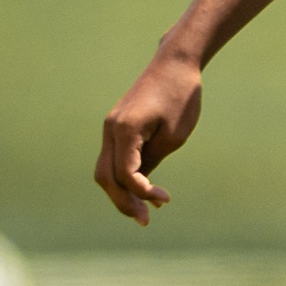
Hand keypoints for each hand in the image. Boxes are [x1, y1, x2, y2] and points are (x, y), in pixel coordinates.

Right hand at [93, 51, 206, 225]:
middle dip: (123, 201)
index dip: (142, 193)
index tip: (165, 199)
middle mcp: (111, 129)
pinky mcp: (117, 126)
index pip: (124, 174)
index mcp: (126, 129)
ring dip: (120, 192)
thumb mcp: (173, 136)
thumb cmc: (181, 97)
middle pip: (105, 176)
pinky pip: (113, 158)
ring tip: (143, 212)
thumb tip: (138, 186)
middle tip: (145, 221)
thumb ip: (152, 161)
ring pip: (104, 169)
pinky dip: (124, 176)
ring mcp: (111, 127)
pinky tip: (142, 190)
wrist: (175, 64)